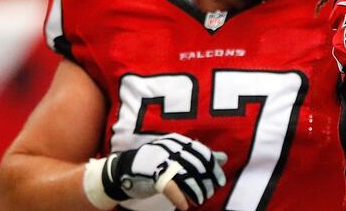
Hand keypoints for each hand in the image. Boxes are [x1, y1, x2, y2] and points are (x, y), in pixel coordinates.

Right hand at [84, 133, 226, 209]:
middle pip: (197, 166)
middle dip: (207, 182)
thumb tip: (223, 157)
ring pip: (186, 177)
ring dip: (196, 192)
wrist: (121, 170)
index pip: (203, 153)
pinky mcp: (152, 175)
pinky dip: (180, 199)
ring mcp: (161, 161)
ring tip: (199, 200)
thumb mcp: (177, 156)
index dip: (213, 168)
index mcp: (178, 142)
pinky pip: (171, 187)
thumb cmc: (153, 163)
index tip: (220, 181)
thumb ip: (199, 156)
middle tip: (209, 193)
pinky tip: (184, 206)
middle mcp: (171, 148)